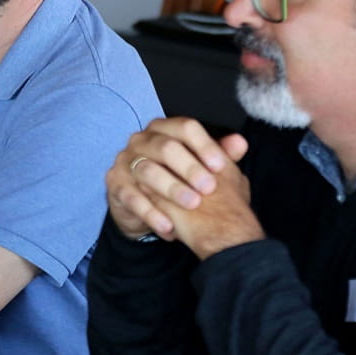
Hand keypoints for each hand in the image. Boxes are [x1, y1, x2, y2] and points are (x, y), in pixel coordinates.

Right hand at [105, 117, 253, 249]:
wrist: (144, 207)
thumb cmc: (176, 181)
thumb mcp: (200, 169)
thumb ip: (220, 155)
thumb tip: (240, 143)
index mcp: (164, 129)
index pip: (185, 127)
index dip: (204, 145)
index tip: (221, 167)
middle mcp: (141, 140)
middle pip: (166, 146)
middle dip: (190, 168)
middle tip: (209, 188)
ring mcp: (125, 161)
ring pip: (147, 170)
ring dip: (172, 189)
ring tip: (192, 206)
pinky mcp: (115, 184)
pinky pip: (132, 197)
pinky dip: (152, 213)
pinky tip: (169, 227)